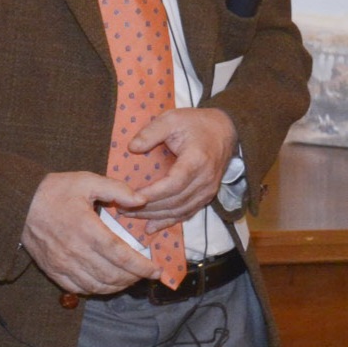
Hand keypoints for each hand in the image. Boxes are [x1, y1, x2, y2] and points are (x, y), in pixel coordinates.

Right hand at [22, 170, 159, 297]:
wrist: (18, 203)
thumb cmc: (54, 190)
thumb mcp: (86, 180)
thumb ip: (116, 189)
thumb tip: (142, 199)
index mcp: (87, 229)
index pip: (121, 255)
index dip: (141, 267)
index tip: (156, 270)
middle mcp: (75, 251)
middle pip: (112, 275)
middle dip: (134, 277)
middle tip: (144, 272)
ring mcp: (62, 264)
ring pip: (98, 285)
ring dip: (117, 286)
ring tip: (128, 278)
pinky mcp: (52, 270)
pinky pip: (79, 289)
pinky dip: (97, 289)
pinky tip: (105, 281)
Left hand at [128, 106, 236, 223]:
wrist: (225, 130)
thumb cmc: (196, 123)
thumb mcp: (172, 119)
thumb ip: (151, 132)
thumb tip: (132, 147)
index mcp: (197, 160)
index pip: (174, 184)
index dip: (152, 194)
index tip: (131, 197)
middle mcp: (205, 179)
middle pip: (175, 201)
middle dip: (147, 208)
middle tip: (122, 207)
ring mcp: (208, 190)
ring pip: (180, 211)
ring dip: (154, 216)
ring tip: (130, 215)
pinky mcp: (207, 196)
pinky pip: (188, 213)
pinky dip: (169, 222)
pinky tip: (151, 227)